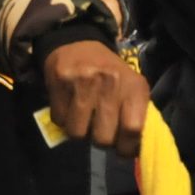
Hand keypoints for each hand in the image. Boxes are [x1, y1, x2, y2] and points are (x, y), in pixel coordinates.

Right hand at [42, 38, 152, 157]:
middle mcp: (110, 83)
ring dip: (79, 131)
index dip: (126, 148)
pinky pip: (59, 121)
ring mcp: (83, 82)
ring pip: (78, 133)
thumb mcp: (131, 88)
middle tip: (100, 130)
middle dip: (101, 140)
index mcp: (134, 86)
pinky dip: (63, 120)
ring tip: (83, 119)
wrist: (77, 43)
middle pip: (103, 138)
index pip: (132, 129)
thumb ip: (136, 116)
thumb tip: (133, 150)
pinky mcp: (60, 82)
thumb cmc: (110, 73)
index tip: (122, 150)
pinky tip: (69, 107)